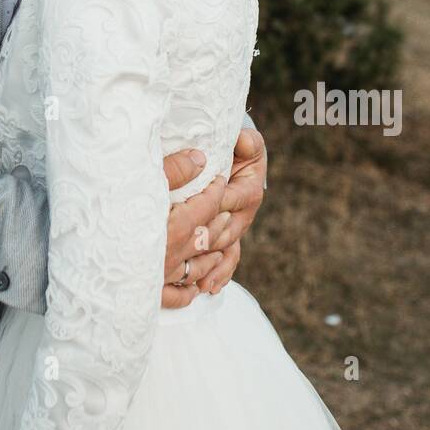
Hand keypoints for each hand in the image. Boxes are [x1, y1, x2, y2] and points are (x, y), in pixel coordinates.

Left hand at [160, 125, 267, 307]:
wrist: (240, 158)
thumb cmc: (238, 149)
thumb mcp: (245, 141)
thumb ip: (247, 141)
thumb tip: (243, 141)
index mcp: (248, 191)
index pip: (226, 200)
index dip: (208, 207)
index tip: (186, 214)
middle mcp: (244, 214)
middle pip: (224, 231)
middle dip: (204, 242)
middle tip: (181, 253)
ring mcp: (236, 229)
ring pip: (225, 251)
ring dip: (212, 266)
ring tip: (198, 282)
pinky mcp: (229, 238)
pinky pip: (227, 261)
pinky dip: (220, 275)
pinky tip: (208, 288)